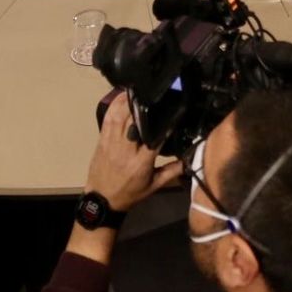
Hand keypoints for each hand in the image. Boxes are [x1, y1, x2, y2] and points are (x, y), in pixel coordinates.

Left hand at [84, 93, 184, 212]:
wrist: (101, 201)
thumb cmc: (129, 193)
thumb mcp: (154, 186)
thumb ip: (172, 171)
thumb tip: (190, 159)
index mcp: (141, 163)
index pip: (154, 138)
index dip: (164, 124)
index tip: (173, 111)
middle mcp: (125, 150)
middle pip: (135, 122)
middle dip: (145, 107)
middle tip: (156, 95)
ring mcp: (111, 143)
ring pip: (119, 116)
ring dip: (129, 101)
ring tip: (140, 90)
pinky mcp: (101, 140)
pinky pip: (107, 119)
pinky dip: (114, 105)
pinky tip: (123, 95)